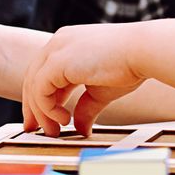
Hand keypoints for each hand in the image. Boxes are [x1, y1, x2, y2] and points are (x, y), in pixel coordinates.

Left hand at [20, 24, 148, 135]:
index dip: (40, 99)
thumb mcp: (99, 91)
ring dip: (41, 113)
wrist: (142, 51)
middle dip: (33, 108)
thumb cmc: (128, 65)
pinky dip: (47, 108)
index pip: (43, 73)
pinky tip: (65, 119)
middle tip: (35, 130)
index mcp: (67, 45)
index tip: (42, 121)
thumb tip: (80, 128)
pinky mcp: (57, 61)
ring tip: (54, 130)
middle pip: (32, 78)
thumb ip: (85, 108)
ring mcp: (56, 50)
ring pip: (33, 85)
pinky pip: (40, 90)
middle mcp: (57, 43)